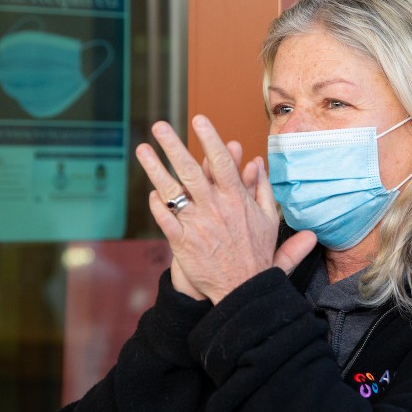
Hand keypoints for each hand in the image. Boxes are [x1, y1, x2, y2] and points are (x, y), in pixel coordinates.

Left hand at [136, 115, 316, 302]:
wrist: (243, 291)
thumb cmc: (257, 256)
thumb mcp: (269, 220)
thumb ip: (264, 190)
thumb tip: (259, 164)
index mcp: (237, 200)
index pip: (222, 163)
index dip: (210, 139)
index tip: (200, 119)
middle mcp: (215, 208)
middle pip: (191, 170)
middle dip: (174, 146)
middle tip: (160, 126)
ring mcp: (197, 225)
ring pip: (173, 191)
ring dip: (155, 169)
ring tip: (142, 149)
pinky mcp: (183, 243)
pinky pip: (165, 219)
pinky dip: (157, 204)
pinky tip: (151, 192)